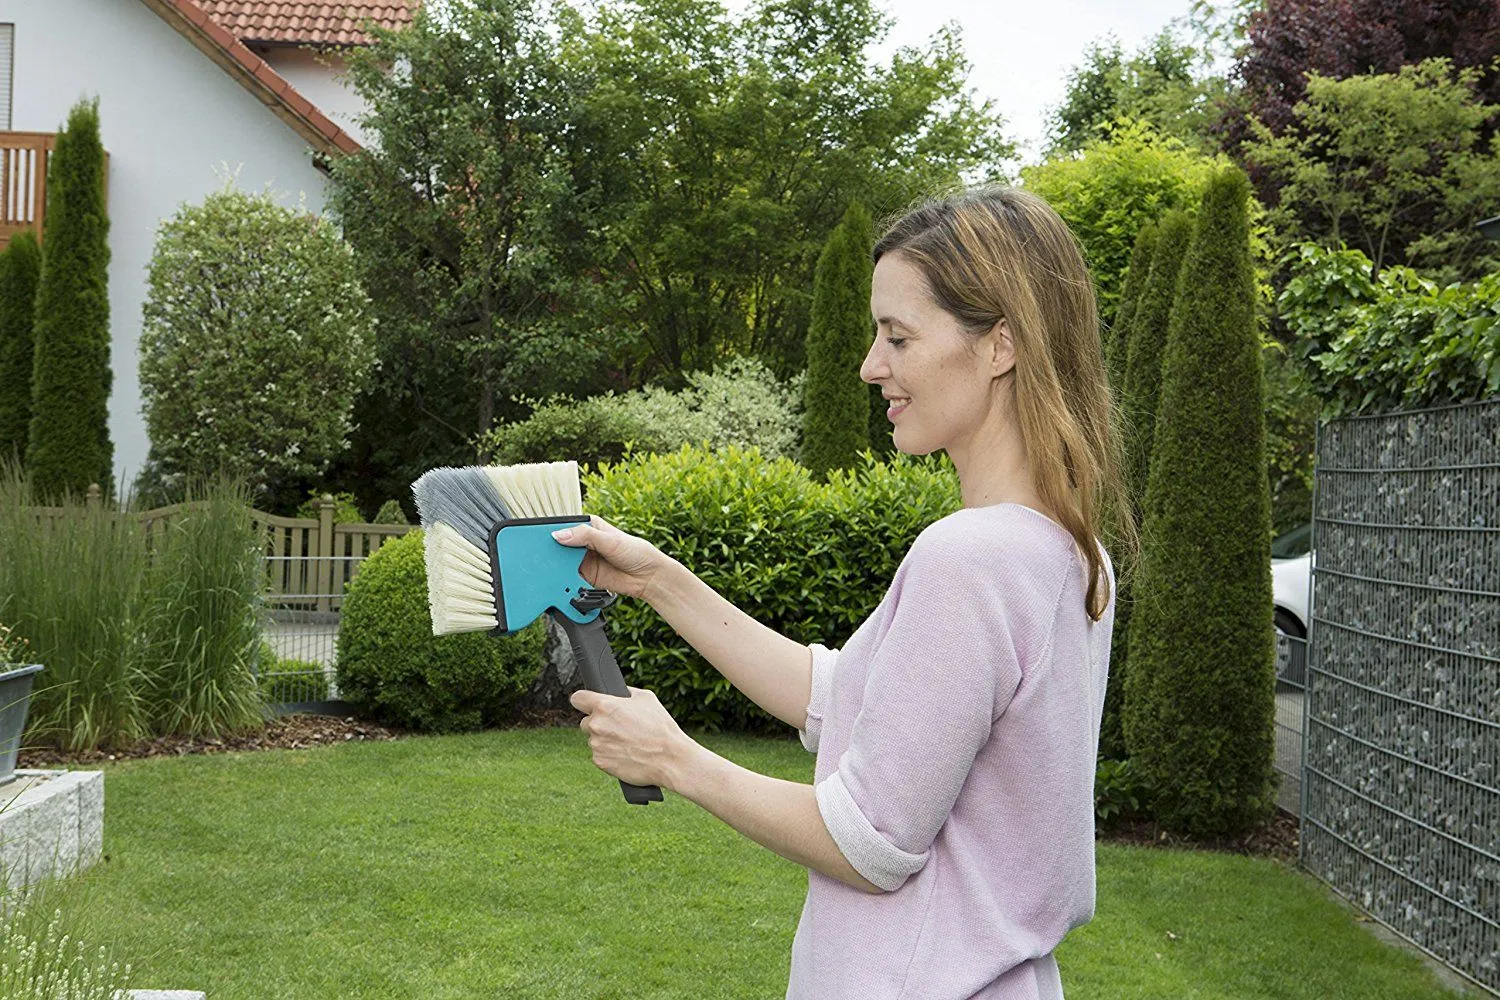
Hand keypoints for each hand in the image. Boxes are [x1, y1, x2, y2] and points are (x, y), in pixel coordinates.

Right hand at [550, 514, 673, 602]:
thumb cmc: (636, 552)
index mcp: (589, 527)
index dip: (553, 532)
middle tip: (544, 556)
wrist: (648, 577)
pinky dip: (564, 580)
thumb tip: (560, 535)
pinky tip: (561, 580)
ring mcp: (584, 560)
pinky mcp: (585, 577)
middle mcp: (584, 543)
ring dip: (557, 566)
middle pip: (561, 546)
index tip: (541, 537)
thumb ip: (585, 536)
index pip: (565, 527)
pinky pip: (569, 578)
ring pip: (563, 562)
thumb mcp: (610, 540)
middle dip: (553, 551)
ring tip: (550, 569)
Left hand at [570, 685, 697, 791]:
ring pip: (593, 739)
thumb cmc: (660, 727)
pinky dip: (608, 754)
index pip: (578, 698)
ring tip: (627, 742)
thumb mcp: (647, 698)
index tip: (587, 704)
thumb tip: (619, 693)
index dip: (584, 701)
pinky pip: (599, 755)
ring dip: (604, 740)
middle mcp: (597, 725)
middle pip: (586, 721)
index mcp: (605, 705)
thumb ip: (626, 693)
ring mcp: (597, 745)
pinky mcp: (600, 762)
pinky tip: (625, 753)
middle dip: (598, 723)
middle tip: (618, 727)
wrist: (669, 758)